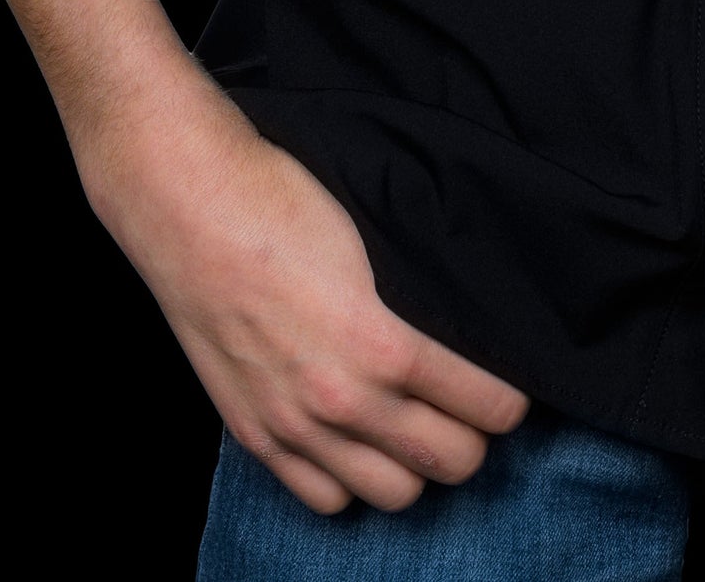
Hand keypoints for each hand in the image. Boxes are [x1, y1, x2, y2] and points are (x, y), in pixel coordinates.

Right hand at [82, 69, 528, 514]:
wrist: (192, 208)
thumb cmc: (285, 205)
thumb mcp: (377, 242)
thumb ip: (419, 300)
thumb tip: (467, 333)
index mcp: (382, 343)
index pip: (483, 404)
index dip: (509, 403)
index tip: (513, 393)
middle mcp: (342, 399)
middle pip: (449, 461)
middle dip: (473, 438)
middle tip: (472, 411)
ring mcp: (296, 425)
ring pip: (394, 493)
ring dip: (417, 466)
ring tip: (419, 430)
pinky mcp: (258, 435)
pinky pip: (326, 499)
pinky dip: (353, 481)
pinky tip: (359, 443)